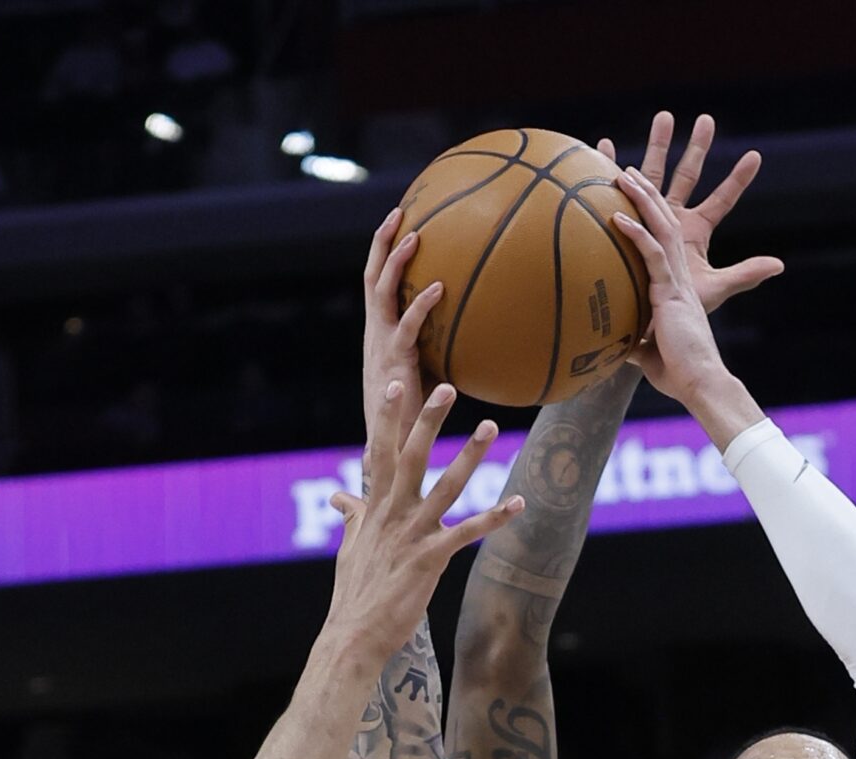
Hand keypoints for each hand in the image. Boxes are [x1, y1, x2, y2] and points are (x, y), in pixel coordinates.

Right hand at [326, 384, 523, 662]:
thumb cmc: (355, 593)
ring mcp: (412, 535)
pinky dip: (494, 518)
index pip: (380, 452)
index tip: (397, 384)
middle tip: (448, 387)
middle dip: (429, 420)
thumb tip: (339, 496)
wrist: (354, 634)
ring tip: (490, 426)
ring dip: (470, 456)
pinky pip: (468, 533)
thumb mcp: (350, 547)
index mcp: (375, 507)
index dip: (389, 418)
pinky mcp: (430, 559)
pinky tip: (517, 503)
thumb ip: (352, 515)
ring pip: (446, 486)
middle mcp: (393, 514)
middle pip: (412, 456)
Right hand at [359, 207, 442, 486]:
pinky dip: (421, 303)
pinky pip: (407, 325)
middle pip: (373, 276)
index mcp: (380, 333)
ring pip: (382, 292)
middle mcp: (376, 334)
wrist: (392, 450)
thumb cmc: (412, 418)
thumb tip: (482, 340)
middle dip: (383, 242)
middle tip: (399, 211)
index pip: (377, 284)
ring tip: (415, 236)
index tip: (399, 221)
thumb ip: (447, 353)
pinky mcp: (395, 362)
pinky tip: (441, 287)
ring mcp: (382, 345)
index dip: (383, 252)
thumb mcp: (430, 376)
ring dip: (396, 261)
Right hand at [598, 112, 781, 321]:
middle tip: (707, 120)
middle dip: (697, 148)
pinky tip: (607, 145)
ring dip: (659, 145)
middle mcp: (674, 217)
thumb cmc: (679, 308)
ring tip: (665, 117)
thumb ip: (745, 275)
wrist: (644, 320)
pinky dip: (611, 166)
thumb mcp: (715, 289)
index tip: (755, 157)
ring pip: (655, 173)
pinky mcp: (625, 219)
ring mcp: (649, 216)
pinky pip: (617, 190)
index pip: (722, 200)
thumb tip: (779, 265)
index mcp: (697, 230)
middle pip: (688, 175)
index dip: (738, 180)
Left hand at [611, 163, 735, 406]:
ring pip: (661, 228)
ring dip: (641, 199)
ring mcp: (676, 282)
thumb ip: (634, 342)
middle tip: (627, 169)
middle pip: (664, 221)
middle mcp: (678, 276)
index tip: (631, 197)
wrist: (699, 383)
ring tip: (622, 174)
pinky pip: (652, 255)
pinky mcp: (671, 293)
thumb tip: (614, 347)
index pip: (662, 240)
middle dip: (647, 192)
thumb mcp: (649, 353)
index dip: (649, 216)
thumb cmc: (678, 372)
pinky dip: (636, 235)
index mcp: (675, 286)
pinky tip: (618, 217)